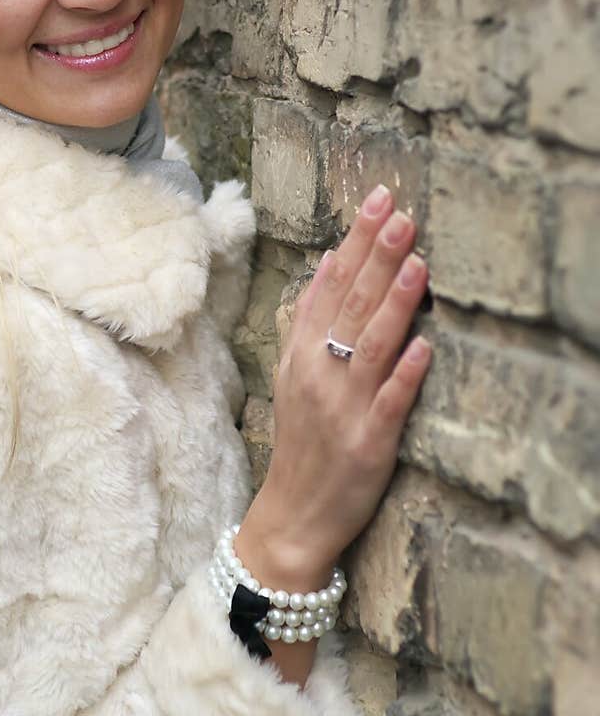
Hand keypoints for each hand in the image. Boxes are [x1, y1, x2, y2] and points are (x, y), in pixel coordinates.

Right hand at [241, 183, 431, 583]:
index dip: (356, 241)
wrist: (292, 515)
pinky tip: (424, 347)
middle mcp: (320, 373)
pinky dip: (405, 374)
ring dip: (395, 304)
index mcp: (302, 353)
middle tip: (401, 214)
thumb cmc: (300, 441)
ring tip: (417, 263)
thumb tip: (329, 263)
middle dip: (378, 257)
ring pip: (371, 345)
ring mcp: (344, 407)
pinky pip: (389, 403)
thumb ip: (309, 320)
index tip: (378, 201)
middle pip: (351, 304)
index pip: (330, 283)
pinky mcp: (369, 443)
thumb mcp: (291, 374)